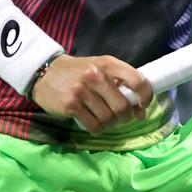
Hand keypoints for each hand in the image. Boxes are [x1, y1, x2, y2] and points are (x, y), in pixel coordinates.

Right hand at [30, 54, 153, 132]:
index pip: (137, 80)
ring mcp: (82, 91)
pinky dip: (97, 128)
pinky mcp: (71, 105)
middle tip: (121, 117)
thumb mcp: (100, 68)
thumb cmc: (78, 71)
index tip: (143, 105)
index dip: (146, 96)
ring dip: (110, 124)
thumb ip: (120, 83)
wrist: (45, 72)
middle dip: (126, 117)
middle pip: (123, 107)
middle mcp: (96, 75)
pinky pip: (94, 125)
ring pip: (108, 119)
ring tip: (104, 118)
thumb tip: (141, 110)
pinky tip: (94, 122)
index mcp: (108, 63)